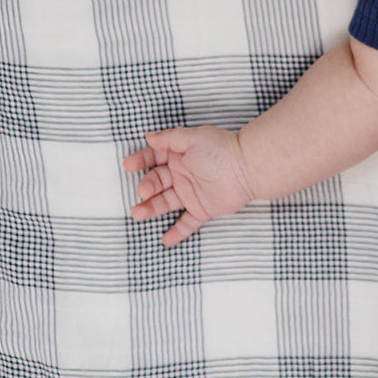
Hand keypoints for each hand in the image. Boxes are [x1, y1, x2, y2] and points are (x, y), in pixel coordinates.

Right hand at [123, 126, 253, 245]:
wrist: (248, 169)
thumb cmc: (222, 149)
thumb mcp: (194, 138)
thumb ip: (170, 138)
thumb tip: (149, 137)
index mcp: (179, 154)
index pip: (154, 157)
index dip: (140, 160)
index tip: (128, 165)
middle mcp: (183, 174)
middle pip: (156, 181)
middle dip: (146, 187)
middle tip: (142, 192)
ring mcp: (191, 193)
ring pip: (166, 202)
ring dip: (151, 208)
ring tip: (138, 214)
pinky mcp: (203, 209)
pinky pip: (187, 223)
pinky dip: (177, 232)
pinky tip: (165, 241)